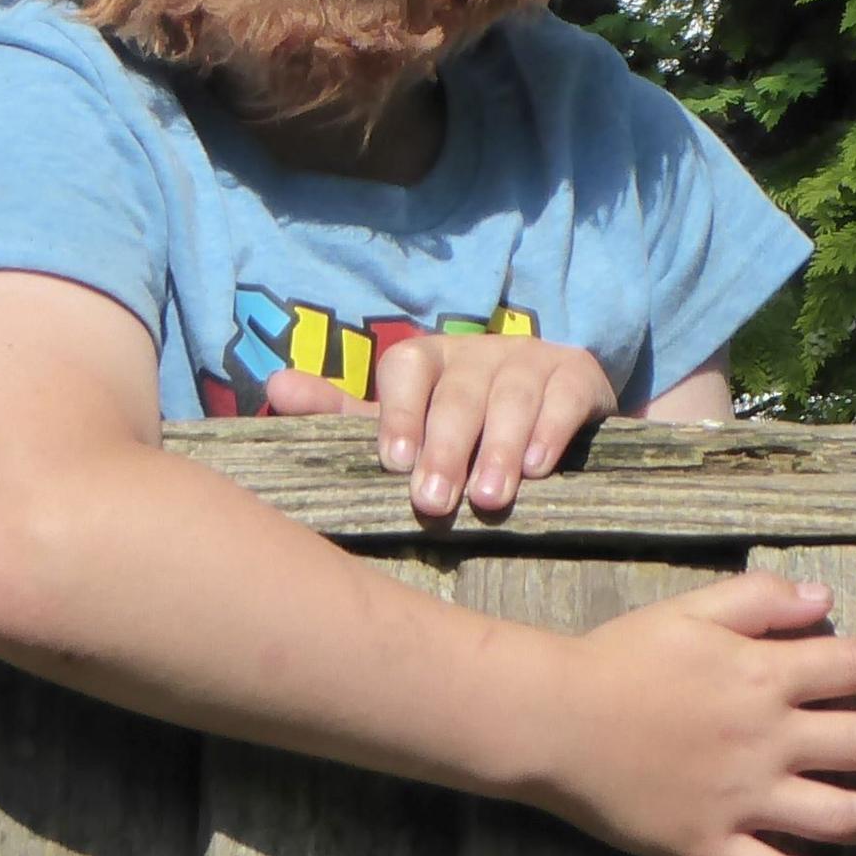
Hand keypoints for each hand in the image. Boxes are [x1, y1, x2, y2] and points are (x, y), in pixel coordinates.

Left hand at [260, 330, 617, 517]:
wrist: (552, 420)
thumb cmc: (459, 431)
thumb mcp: (402, 426)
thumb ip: (342, 415)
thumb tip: (276, 385)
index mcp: (428, 359)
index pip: (407, 368)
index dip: (401, 413)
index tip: (395, 463)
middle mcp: (477, 352)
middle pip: (459, 393)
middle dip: (446, 449)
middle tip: (434, 503)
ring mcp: (529, 359)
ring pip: (512, 397)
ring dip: (499, 448)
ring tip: (489, 499)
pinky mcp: (578, 375)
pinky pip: (564, 397)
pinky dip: (550, 431)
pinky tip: (538, 467)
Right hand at [527, 571, 855, 855]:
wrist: (554, 722)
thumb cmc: (619, 658)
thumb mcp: (690, 609)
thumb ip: (761, 600)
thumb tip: (827, 601)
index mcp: (764, 678)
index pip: (854, 667)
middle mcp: (769, 743)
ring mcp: (745, 802)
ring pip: (842, 816)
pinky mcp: (712, 848)